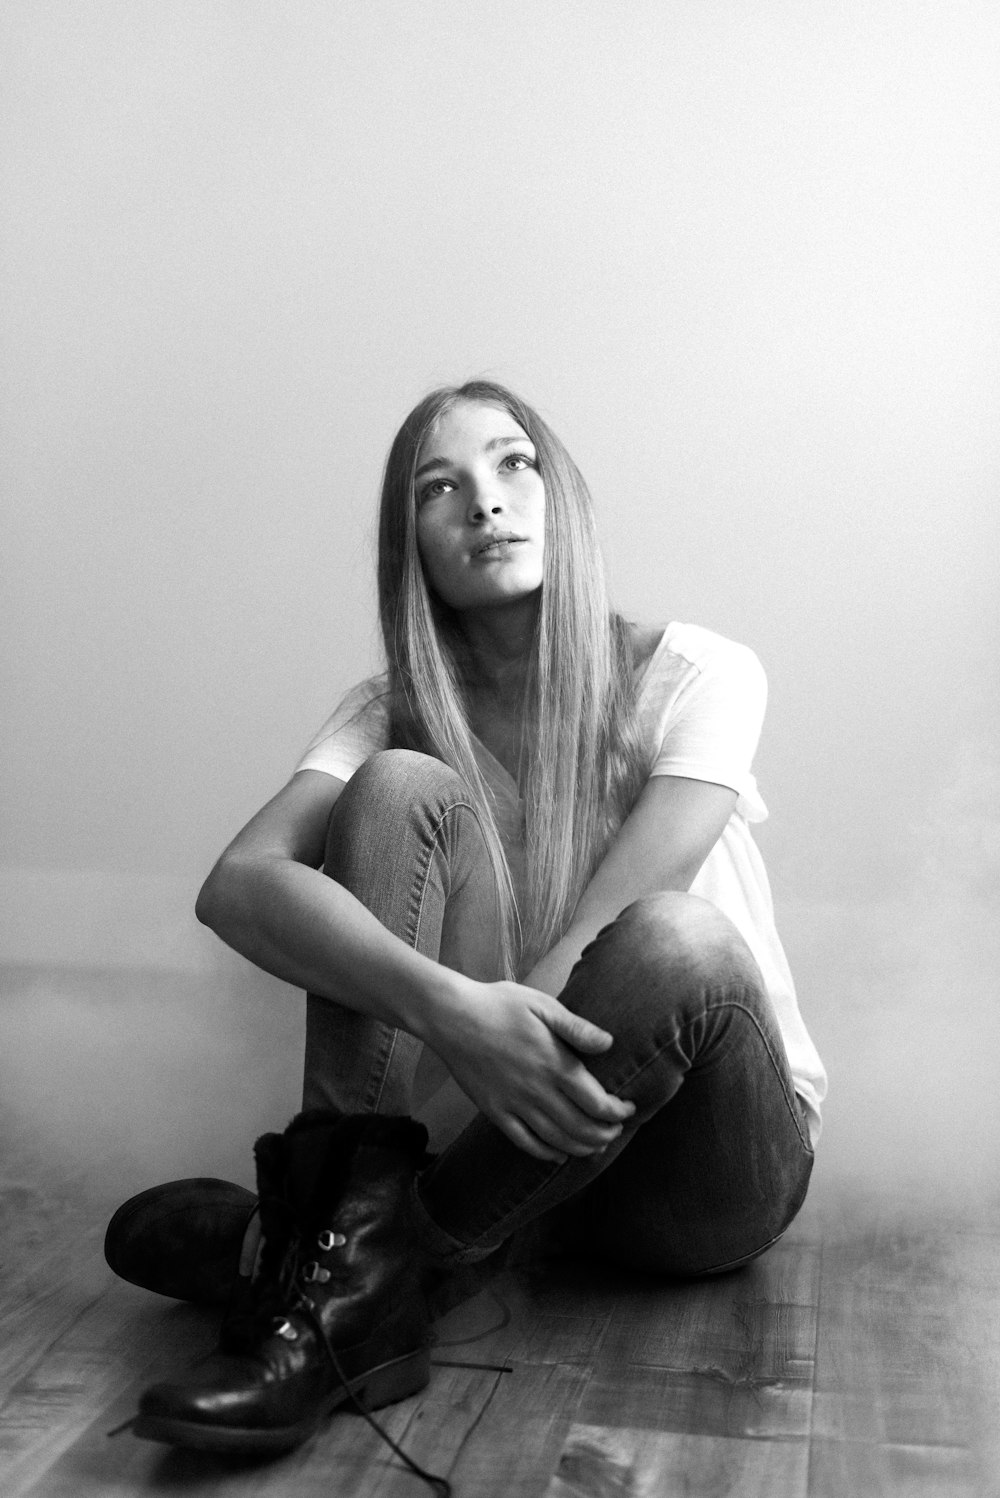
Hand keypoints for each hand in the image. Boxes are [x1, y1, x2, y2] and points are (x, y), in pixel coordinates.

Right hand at [424, 978, 635, 1161]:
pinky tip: (558, 1155)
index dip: (618, 1112)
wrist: (451, 1016)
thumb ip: (577, 1028)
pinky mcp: (495, 1111)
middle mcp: (537, 1090)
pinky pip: (525, 1142)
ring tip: (596, 1146)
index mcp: (554, 1063)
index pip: (597, 1102)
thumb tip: (609, 1044)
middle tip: (616, 1131)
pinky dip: (546, 1154)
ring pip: (557, 1141)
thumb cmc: (499, 1004)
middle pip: (581, 1128)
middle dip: (605, 1134)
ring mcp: (514, 1104)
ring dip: (582, 1148)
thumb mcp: (542, 1006)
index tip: (629, 1109)